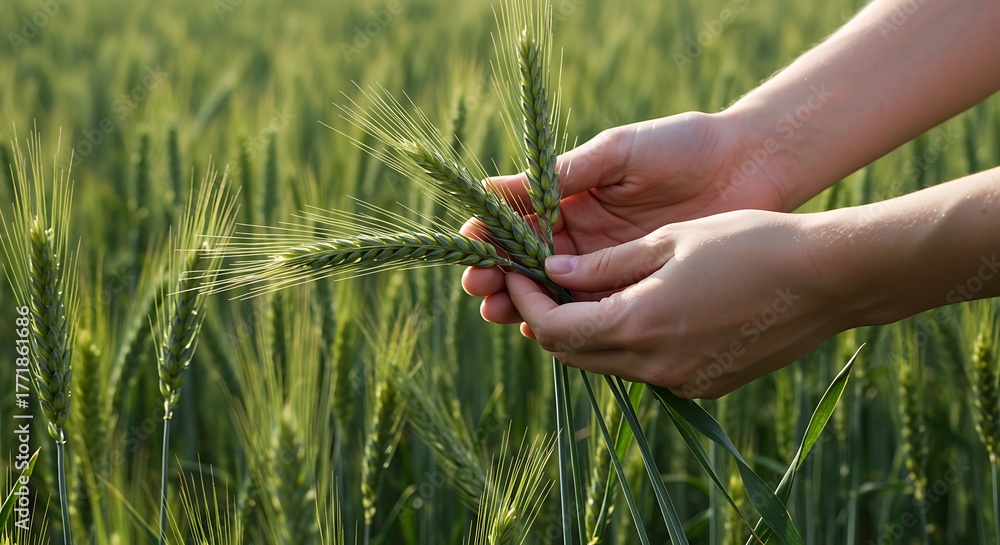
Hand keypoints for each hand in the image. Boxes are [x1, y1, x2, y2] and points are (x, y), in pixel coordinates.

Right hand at [462, 111, 787, 322]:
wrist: (749, 166)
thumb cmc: (682, 146)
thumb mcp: (618, 154)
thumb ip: (565, 175)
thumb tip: (494, 187)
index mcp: (572, 200)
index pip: (519, 224)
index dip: (491, 237)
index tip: (471, 248)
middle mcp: (583, 238)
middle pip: (527, 265)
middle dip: (498, 277)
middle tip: (480, 288)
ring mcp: (608, 267)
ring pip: (554, 295)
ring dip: (522, 304)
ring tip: (498, 309)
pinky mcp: (636, 291)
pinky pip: (594, 313)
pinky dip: (567, 322)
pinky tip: (542, 327)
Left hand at [504, 209, 840, 398]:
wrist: (827, 279)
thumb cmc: (749, 243)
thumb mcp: (669, 241)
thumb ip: (605, 264)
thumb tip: (553, 270)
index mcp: (639, 324)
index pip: (553, 329)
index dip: (526, 301)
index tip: (517, 272)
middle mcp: (655, 365)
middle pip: (574, 353)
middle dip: (548, 318)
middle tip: (543, 280)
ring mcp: (681, 382)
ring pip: (608, 363)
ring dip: (587, 330)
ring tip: (588, 289)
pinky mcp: (704, 385)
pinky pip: (645, 369)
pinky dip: (626, 343)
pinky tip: (639, 308)